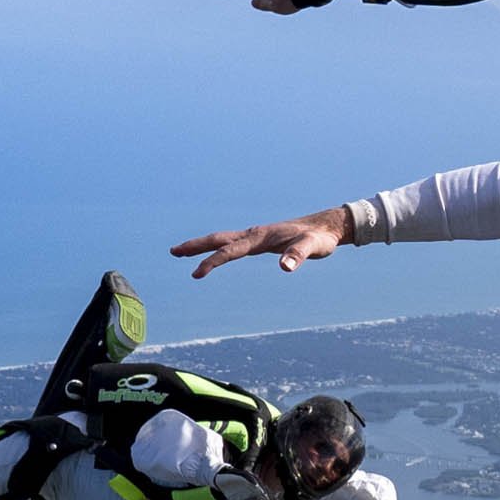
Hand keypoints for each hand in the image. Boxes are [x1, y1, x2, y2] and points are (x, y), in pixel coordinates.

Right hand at [171, 207, 350, 278]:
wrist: (326, 226)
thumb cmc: (319, 238)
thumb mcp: (312, 248)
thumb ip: (298, 256)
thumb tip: (285, 267)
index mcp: (261, 237)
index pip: (231, 250)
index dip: (212, 261)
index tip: (197, 273)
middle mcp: (254, 234)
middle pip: (219, 239)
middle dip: (195, 245)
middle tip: (173, 251)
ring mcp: (256, 236)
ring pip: (224, 239)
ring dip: (203, 245)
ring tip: (182, 252)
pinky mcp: (261, 240)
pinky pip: (234, 244)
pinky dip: (219, 247)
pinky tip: (216, 254)